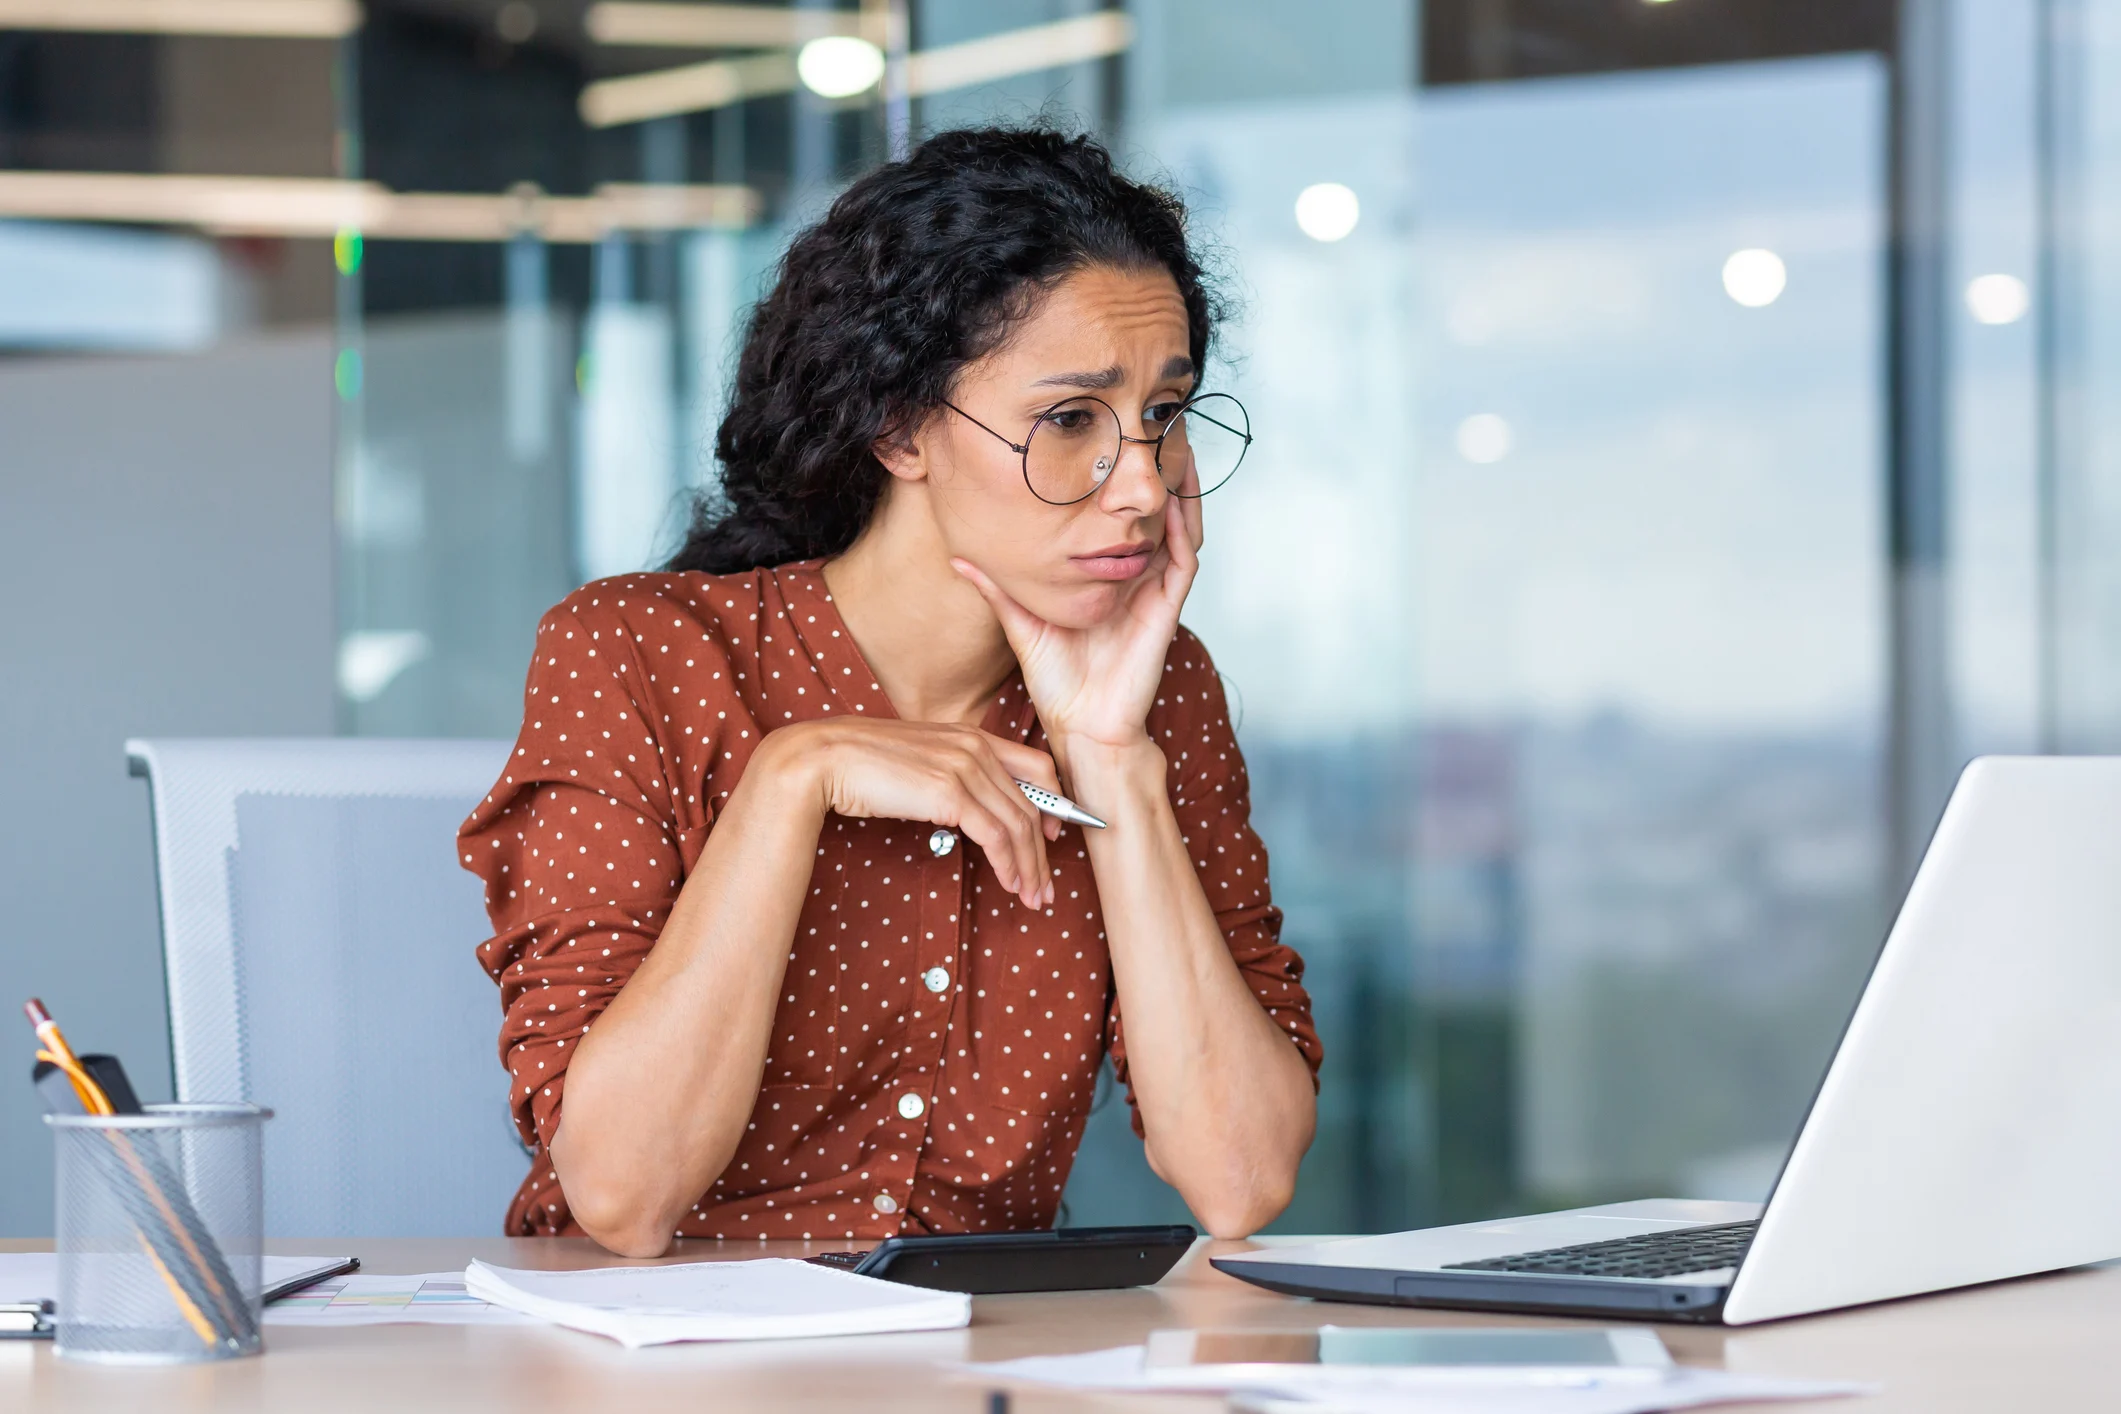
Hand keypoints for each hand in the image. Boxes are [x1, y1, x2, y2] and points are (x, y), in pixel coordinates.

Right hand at [759, 718, 1062, 909]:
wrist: (822, 759)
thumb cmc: (860, 767)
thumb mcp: (917, 765)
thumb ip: (949, 777)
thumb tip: (968, 811)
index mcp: (970, 735)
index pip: (1037, 766)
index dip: (1055, 803)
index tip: (1053, 837)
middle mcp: (974, 746)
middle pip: (1033, 803)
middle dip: (1043, 852)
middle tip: (1046, 886)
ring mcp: (964, 767)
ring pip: (1019, 824)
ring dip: (1030, 867)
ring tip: (1033, 897)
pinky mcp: (950, 793)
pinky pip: (997, 835)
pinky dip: (1010, 864)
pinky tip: (1010, 884)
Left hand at [952, 470, 1203, 762]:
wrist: (1082, 726)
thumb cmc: (1056, 680)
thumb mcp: (1020, 620)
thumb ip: (996, 587)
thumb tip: (959, 555)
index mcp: (1110, 576)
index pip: (1123, 518)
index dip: (1126, 482)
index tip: (1115, 443)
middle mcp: (1137, 578)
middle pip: (1159, 512)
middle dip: (1161, 471)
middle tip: (1156, 425)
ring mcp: (1154, 592)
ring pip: (1180, 528)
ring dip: (1183, 489)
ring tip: (1177, 447)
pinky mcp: (1165, 610)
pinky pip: (1183, 561)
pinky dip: (1182, 529)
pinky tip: (1174, 501)